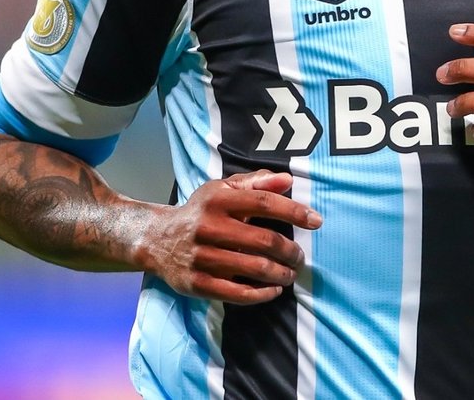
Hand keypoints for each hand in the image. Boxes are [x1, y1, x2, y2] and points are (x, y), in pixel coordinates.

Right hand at [139, 169, 321, 305]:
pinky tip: (273, 290)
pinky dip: (262, 294)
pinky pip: (238, 293)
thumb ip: (256, 183)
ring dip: (281, 273)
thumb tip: (288, 180)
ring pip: (255, 268)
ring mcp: (202, 257)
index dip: (294, 212)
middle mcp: (209, 227)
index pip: (264, 203)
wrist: (157, 240)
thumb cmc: (201, 212)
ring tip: (290, 273)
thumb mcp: (222, 190)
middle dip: (290, 251)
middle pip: (264, 240)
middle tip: (300, 256)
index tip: (316, 221)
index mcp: (218, 200)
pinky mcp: (197, 283)